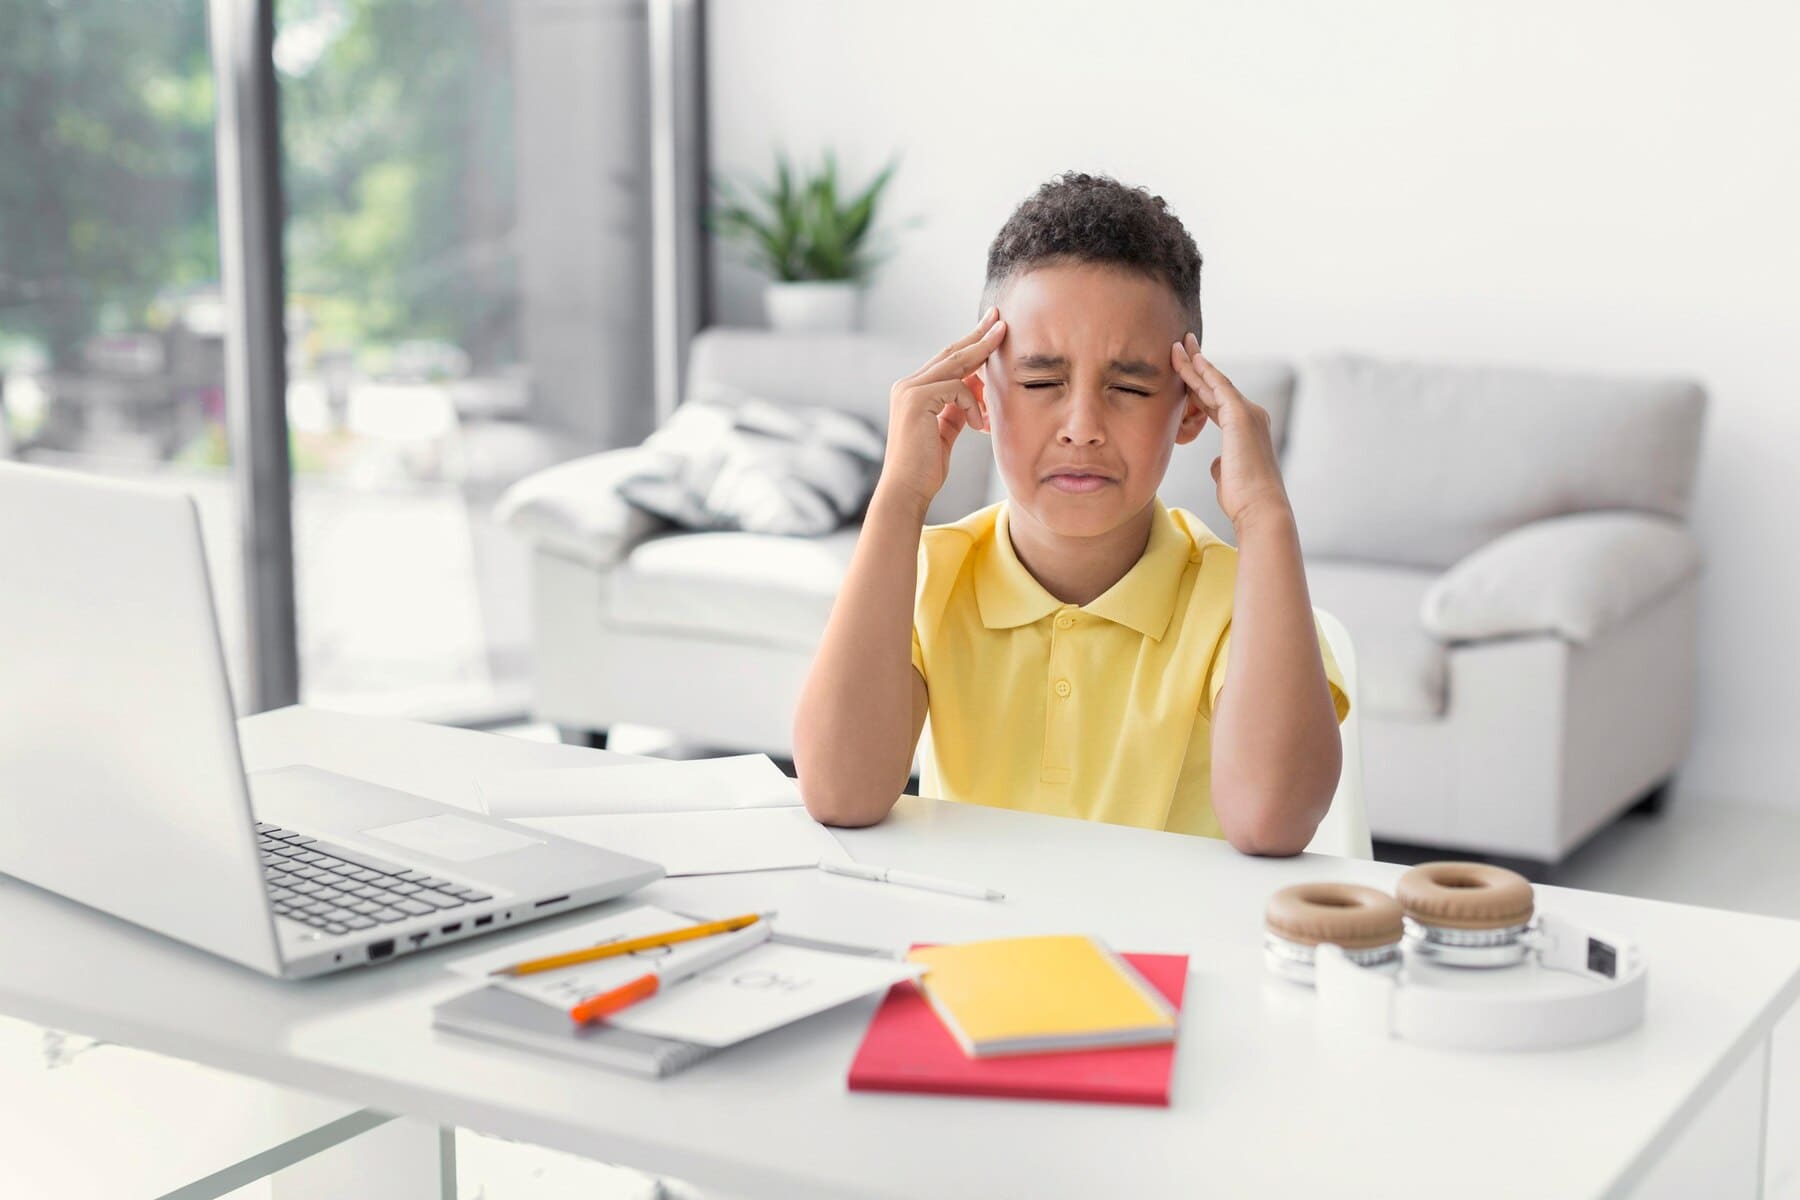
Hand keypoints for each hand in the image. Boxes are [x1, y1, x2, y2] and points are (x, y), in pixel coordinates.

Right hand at [874, 307, 1006, 516]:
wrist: (906, 490)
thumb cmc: (926, 467)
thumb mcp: (946, 431)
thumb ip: (956, 408)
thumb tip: (976, 393)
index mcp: (913, 391)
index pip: (947, 361)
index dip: (970, 344)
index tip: (991, 330)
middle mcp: (907, 385)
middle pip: (951, 353)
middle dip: (978, 335)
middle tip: (1000, 319)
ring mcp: (909, 390)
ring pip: (955, 363)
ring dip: (984, 358)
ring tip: (1003, 345)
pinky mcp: (916, 399)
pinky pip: (957, 387)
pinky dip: (972, 404)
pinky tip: (976, 425)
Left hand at [1171, 332, 1290, 530]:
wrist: (1260, 508)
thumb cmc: (1244, 498)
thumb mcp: (1229, 476)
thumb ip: (1223, 464)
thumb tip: (1218, 464)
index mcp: (1246, 429)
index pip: (1217, 401)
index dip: (1200, 385)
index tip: (1187, 370)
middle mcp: (1251, 415)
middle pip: (1217, 384)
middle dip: (1198, 364)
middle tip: (1182, 344)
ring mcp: (1248, 413)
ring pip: (1215, 382)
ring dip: (1195, 363)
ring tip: (1177, 345)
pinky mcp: (1240, 416)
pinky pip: (1218, 387)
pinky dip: (1203, 372)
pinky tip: (1189, 359)